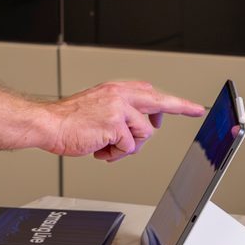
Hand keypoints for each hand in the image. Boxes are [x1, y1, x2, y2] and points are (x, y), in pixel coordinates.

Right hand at [39, 80, 203, 158]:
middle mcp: (119, 95)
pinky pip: (129, 147)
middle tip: (196, 109)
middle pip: (159, 102)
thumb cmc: (68, 120)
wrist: (48, 124)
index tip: (189, 105)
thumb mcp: (97, 106)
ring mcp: (118, 109)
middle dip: (181, 107)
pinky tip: (101, 150)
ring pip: (144, 134)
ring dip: (128, 147)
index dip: (170, 102)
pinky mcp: (115, 125)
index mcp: (116, 90)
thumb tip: (138, 126)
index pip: (150, 92)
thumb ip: (119, 111)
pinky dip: (115, 155)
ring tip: (108, 146)